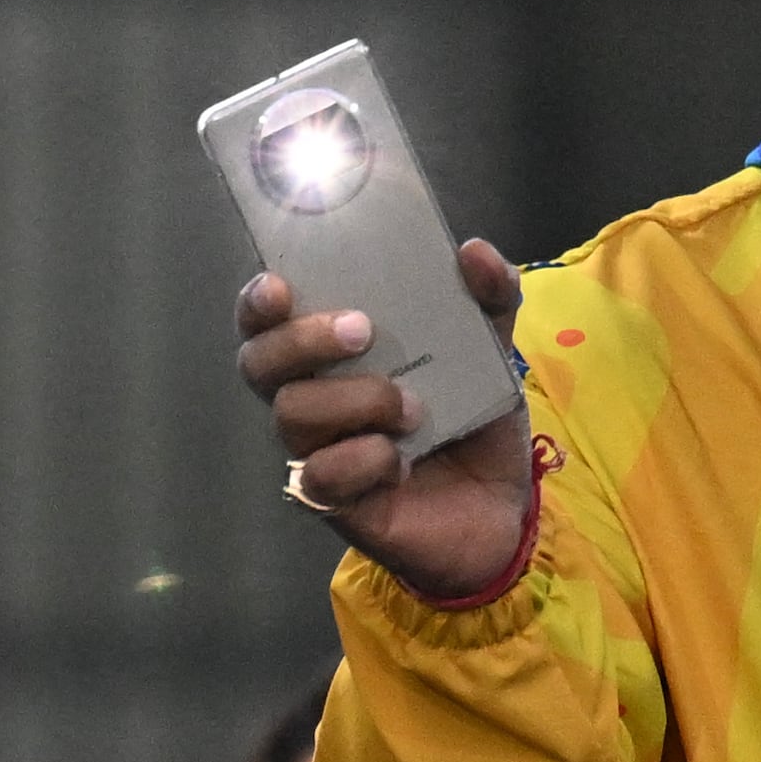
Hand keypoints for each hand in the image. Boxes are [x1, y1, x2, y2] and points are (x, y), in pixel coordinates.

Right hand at [235, 240, 536, 600]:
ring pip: (292, 414)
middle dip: (303, 339)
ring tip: (411, 409)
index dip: (258, 301)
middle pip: (259, 362)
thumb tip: (474, 252)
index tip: (281, 286)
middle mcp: (310, 399)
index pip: (265, 320)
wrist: (502, 509)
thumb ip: (490, 297)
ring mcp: (317, 452)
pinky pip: (321, 476)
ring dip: (355, 400)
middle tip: (362, 332)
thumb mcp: (491, 351)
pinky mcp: (333, 502)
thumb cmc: (474, 421)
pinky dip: (364, 460)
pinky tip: (401, 463)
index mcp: (330, 354)